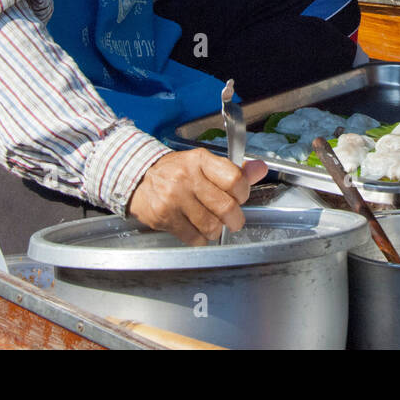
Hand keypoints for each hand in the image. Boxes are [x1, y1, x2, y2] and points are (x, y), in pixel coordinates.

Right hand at [126, 149, 267, 244]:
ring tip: (212, 223)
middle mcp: (187, 177)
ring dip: (216, 230)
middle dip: (235, 219)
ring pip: (211, 226)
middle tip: (233, 220)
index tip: (240, 198)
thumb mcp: (204, 164)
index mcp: (200, 160)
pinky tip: (196, 229)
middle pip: (226, 207)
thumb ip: (234, 170)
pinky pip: (194, 238)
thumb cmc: (177, 172)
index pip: (234, 179)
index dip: (244, 193)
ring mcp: (174, 198)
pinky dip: (200, 239)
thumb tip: (260, 168)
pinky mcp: (164, 217)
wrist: (139, 178)